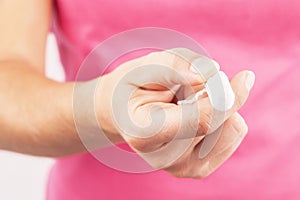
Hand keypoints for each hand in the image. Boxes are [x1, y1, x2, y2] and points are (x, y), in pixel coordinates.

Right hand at [95, 48, 254, 177]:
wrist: (125, 112)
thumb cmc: (135, 88)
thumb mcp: (146, 67)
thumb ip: (175, 65)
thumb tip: (212, 72)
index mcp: (145, 134)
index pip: (200, 121)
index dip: (225, 97)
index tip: (245, 76)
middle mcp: (165, 159)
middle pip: (219, 124)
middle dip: (215, 95)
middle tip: (189, 87)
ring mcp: (183, 168)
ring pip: (232, 128)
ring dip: (217, 105)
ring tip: (186, 103)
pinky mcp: (199, 169)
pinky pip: (233, 134)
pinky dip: (222, 116)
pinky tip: (194, 114)